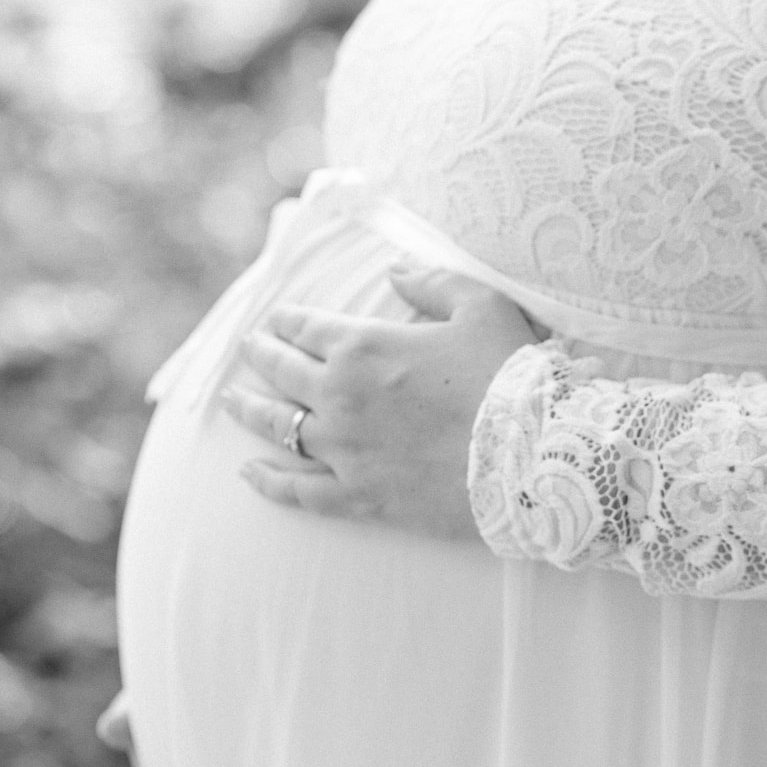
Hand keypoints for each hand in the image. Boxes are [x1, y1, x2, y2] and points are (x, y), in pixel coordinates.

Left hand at [221, 266, 540, 538]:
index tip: (278, 319)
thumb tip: (395, 270)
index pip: (306, 326)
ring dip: (250, 412)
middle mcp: (340, 396)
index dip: (287, 320)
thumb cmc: (510, 376)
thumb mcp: (481, 307)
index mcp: (363, 345)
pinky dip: (269, 481)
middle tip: (248, 350)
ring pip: (278, 428)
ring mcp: (344, 450)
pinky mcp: (358, 496)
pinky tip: (248, 474)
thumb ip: (432, 282)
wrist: (532, 459)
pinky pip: (298, 491)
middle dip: (260, 356)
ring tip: (233, 403)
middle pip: (282, 372)